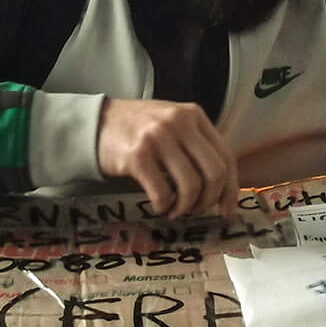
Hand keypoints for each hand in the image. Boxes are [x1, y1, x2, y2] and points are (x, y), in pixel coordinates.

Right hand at [96, 98, 239, 218]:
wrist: (94, 121)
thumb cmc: (136, 128)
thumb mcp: (171, 124)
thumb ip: (195, 144)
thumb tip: (220, 187)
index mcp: (193, 115)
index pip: (226, 157)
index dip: (230, 190)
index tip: (226, 211)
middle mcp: (179, 123)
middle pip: (215, 173)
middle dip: (209, 200)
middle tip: (197, 211)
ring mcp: (159, 138)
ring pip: (191, 186)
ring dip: (186, 207)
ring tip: (175, 210)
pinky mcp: (138, 156)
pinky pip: (163, 193)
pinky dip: (164, 207)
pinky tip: (158, 206)